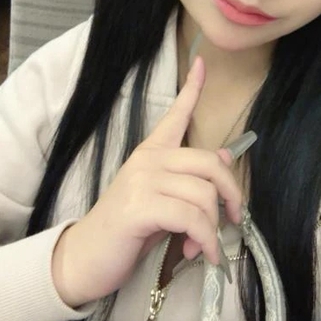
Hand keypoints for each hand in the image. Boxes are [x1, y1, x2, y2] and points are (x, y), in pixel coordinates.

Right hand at [52, 57, 242, 307]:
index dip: (192, 88)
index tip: (202, 63)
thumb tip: (224, 155)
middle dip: (232, 194)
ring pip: (203, 195)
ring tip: (203, 247)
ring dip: (213, 228)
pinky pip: (190, 218)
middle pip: (209, 163)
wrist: (85, 258)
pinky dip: (204, 240)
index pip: (175, 115)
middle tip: (235, 219)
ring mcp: (142, 181)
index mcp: (152, 152)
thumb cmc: (127, 229)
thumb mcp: (162, 199)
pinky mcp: (139, 207)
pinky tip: (198, 253)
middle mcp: (148, 160)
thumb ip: (189, 178)